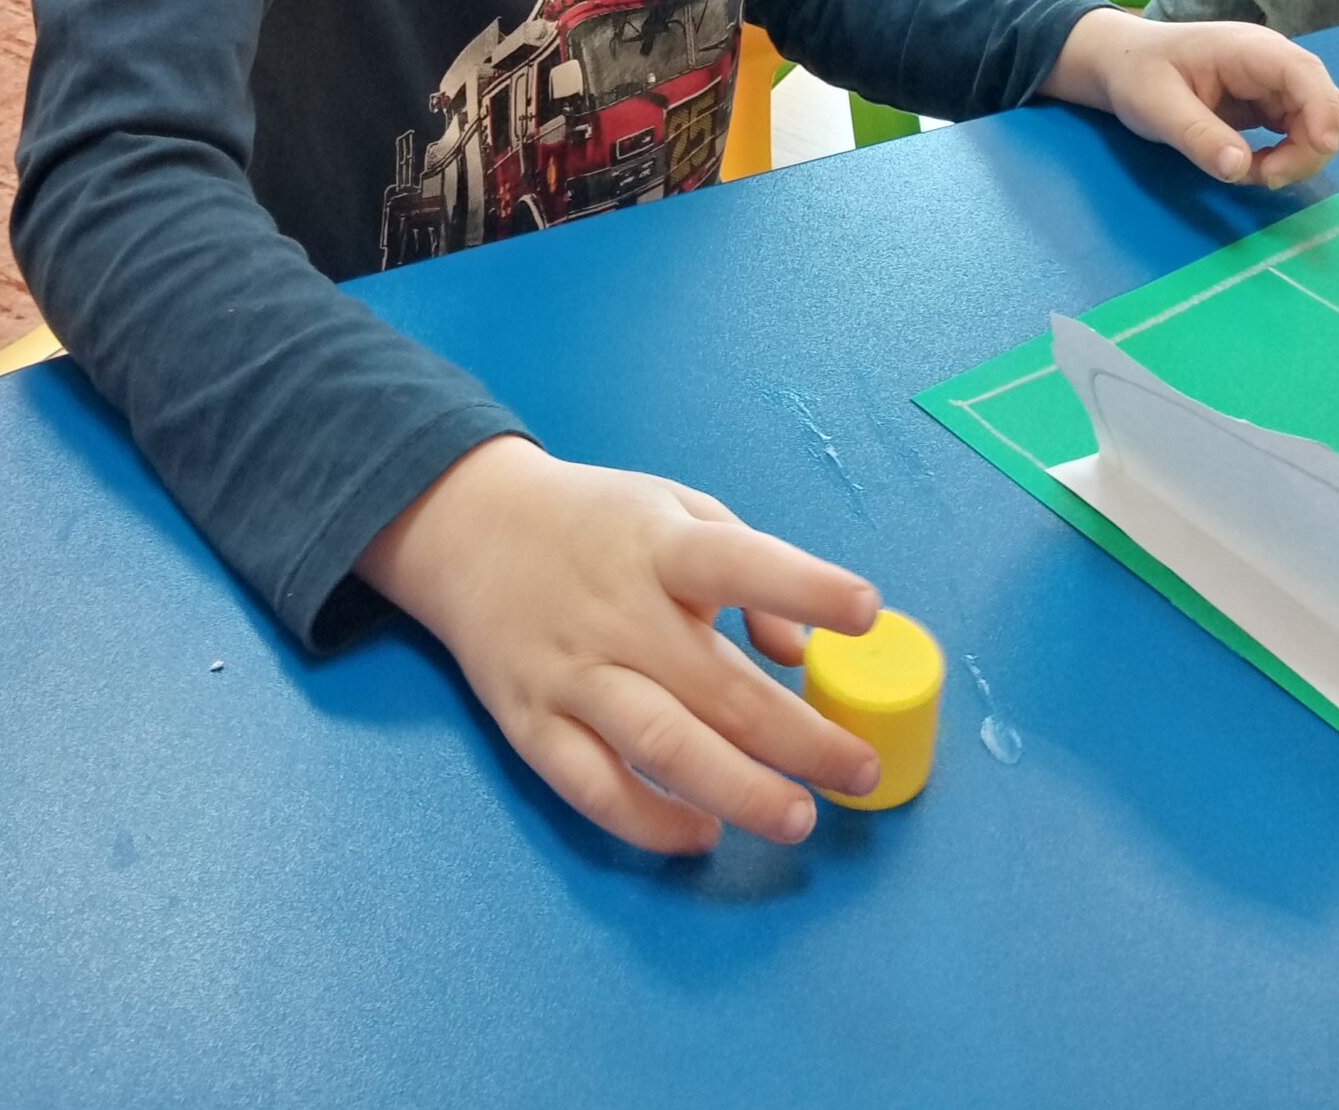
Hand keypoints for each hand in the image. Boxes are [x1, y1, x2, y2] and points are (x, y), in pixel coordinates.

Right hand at [357, 436, 881, 853]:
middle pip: (716, 684)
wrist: (469, 529)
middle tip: (860, 771)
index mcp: (657, 544)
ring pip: (661, 744)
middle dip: (799, 736)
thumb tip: (798, 652)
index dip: (805, 586)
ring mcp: (570, 673)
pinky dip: (651, 820)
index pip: (736, 561)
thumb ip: (749, 565)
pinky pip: (594, 788)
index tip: (868, 611)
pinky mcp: (531, 724)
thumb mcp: (676, 507)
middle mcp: (616, 610)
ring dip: (737, 790)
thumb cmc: (598, 521)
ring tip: (798, 817)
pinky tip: (702, 831)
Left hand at [1045, 7, 1338, 188]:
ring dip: (1295, 158)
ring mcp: (1270, 85)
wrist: (1120, 65)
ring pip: (1313, 124)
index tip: (1320, 148)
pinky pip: (1295, 134)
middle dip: (1308, 147)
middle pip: (1322, 104)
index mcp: (1247, 50)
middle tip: (1266, 178)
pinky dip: (1283, 158)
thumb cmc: (1136, 73)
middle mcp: (1270, 64)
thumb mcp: (1155, 106)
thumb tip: (1239, 169)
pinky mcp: (1265, 107)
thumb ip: (1197, 136)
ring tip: (1249, 174)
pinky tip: (1250, 168)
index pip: (1303, 73)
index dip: (1322, 111)